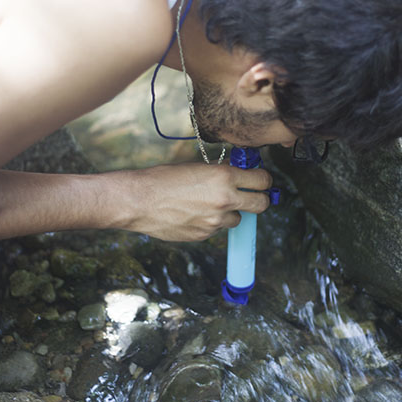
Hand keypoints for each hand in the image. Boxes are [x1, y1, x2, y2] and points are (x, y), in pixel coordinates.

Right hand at [118, 163, 272, 241]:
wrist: (139, 201)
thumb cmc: (163, 179)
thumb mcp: (196, 167)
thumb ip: (220, 172)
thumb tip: (238, 173)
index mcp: (224, 177)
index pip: (262, 180)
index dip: (263, 180)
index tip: (259, 180)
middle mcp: (225, 199)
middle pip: (262, 204)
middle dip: (260, 199)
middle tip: (252, 196)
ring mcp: (216, 221)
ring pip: (238, 219)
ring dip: (230, 213)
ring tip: (209, 205)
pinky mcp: (205, 235)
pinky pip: (218, 229)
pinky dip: (212, 223)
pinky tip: (193, 214)